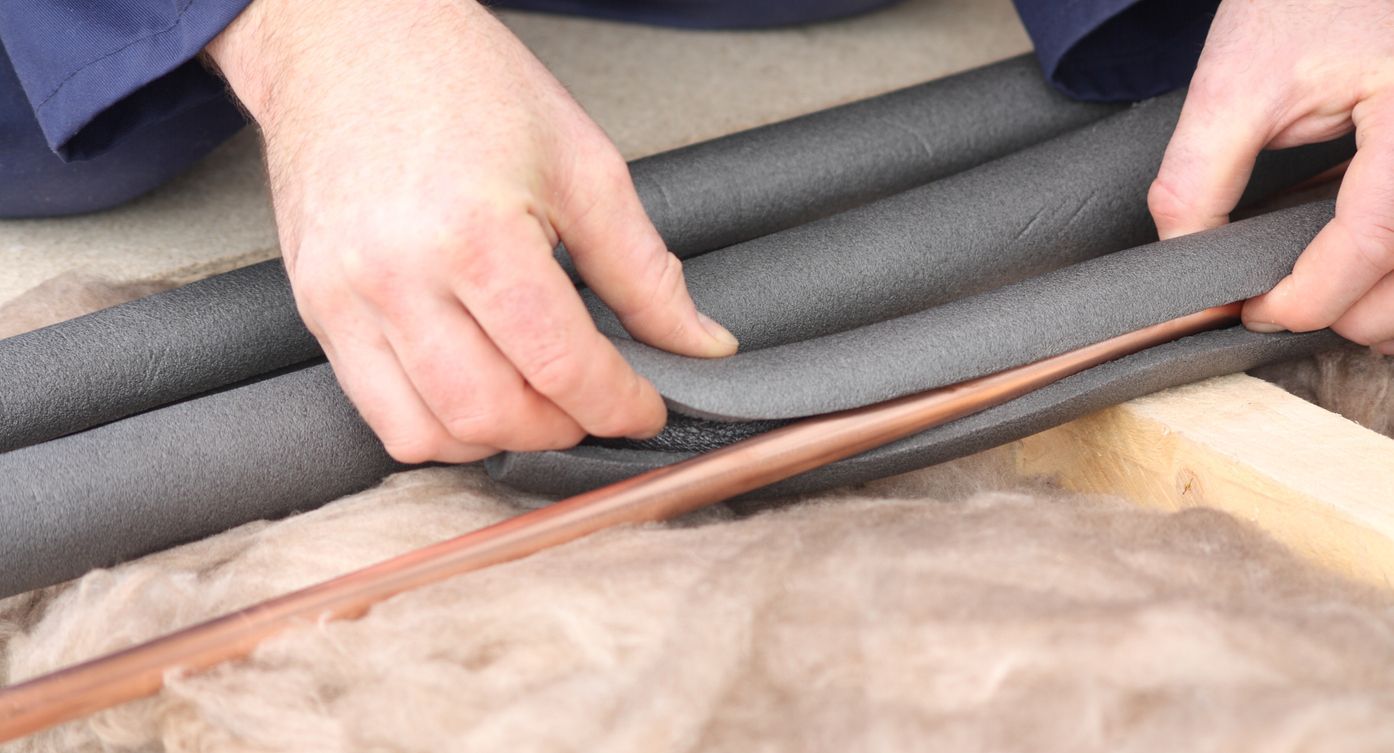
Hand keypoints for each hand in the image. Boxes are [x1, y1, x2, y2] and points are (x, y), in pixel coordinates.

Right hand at [206, 0, 737, 463]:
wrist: (348, 37)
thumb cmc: (464, 83)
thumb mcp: (583, 166)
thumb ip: (645, 271)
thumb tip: (700, 345)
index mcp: (476, 233)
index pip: (562, 366)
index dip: (620, 404)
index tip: (645, 407)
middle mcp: (398, 275)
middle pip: (494, 414)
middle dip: (564, 427)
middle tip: (595, 403)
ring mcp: (345, 298)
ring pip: (429, 432)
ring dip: (500, 437)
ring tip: (537, 399)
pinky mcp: (317, 310)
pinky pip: (379, 413)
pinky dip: (439, 426)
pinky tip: (477, 391)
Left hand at [1147, 0, 1393, 353]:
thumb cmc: (1300, 2)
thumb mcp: (1234, 83)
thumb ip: (1198, 176)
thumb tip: (1183, 259)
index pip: (1374, 238)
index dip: (1311, 294)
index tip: (1256, 310)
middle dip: (1352, 312)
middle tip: (1282, 309)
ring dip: (1385, 305)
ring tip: (1323, 305)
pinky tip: (1363, 283)